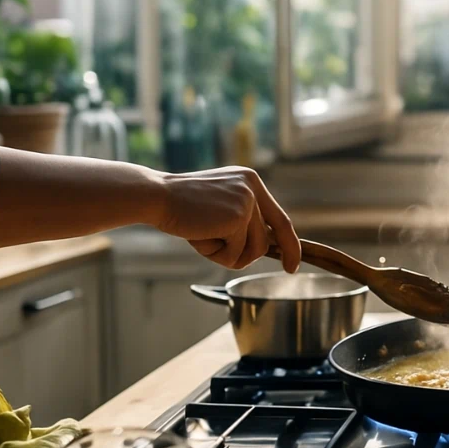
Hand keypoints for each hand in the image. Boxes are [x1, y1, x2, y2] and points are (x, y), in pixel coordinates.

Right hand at [153, 167, 301, 271]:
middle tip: (218, 250)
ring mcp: (248, 202)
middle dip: (246, 256)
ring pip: (253, 251)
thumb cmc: (182, 206)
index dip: (290, 246)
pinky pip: (235, 254)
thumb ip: (244, 218)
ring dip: (226, 254)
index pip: (280, 220)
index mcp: (251, 181)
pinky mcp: (238, 218)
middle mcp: (253, 188)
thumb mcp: (220, 204)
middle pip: (266, 241)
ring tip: (203, 236)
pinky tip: (198, 235)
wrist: (156, 195)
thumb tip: (267, 247)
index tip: (293, 266)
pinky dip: (214, 254)